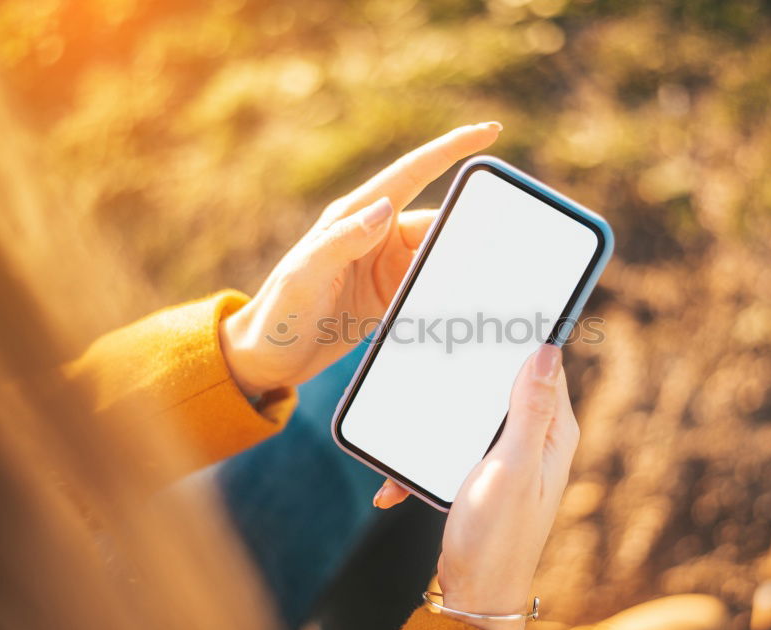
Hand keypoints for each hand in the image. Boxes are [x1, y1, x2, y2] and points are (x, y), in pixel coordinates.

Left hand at [219, 122, 501, 394]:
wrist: (269, 358)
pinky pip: (431, 287)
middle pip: (437, 224)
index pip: (412, 173)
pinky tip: (462, 307)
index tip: (490, 131)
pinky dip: (448, 294)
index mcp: (356, 217)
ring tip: (484, 286)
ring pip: (439, 257)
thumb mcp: (305, 274)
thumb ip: (342, 240)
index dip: (451, 149)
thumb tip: (384, 208)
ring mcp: (387, 267)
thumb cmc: (279, 311)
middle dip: (467, 231)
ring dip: (458, 269)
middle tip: (501, 248)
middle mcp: (376, 236)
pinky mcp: (392, 297)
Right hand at [377, 344, 579, 629]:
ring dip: (438, 418)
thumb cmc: (496, 538)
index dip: (520, 337)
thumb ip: (528, 409)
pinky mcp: (482, 471)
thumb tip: (546, 351)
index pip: (545, 366)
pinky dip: (424, 458)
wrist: (474, 593)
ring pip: (471, 413)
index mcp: (551, 433)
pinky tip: (397, 482)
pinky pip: (450, 446)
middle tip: (438, 357)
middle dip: (469, 373)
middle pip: (503, 384)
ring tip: (408, 421)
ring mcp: (507, 456)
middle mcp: (534, 440)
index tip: (490, 314)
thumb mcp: (511, 467)